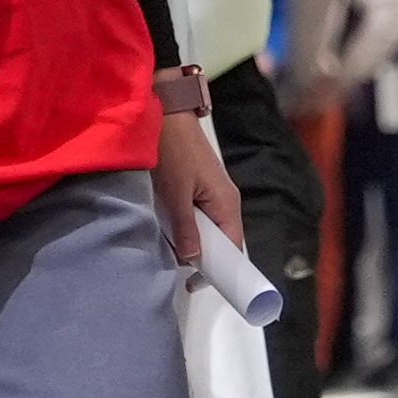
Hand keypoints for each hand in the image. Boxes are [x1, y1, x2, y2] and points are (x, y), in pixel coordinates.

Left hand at [154, 104, 244, 266]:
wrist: (165, 112)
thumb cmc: (173, 149)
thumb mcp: (174, 194)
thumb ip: (185, 228)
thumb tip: (192, 259)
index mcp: (227, 204)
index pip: (233, 248)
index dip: (219, 270)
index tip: (195, 284)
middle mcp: (225, 202)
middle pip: (220, 242)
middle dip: (199, 257)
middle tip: (174, 263)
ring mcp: (212, 195)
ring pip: (206, 231)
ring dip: (187, 241)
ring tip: (165, 243)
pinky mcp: (199, 189)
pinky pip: (196, 218)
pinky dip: (182, 226)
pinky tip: (164, 225)